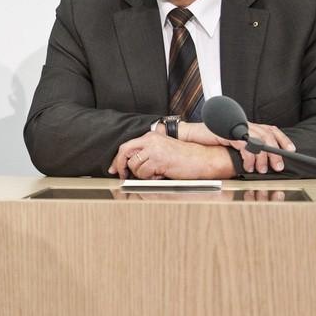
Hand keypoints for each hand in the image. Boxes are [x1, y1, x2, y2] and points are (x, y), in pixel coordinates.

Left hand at [109, 131, 233, 179]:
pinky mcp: (158, 160)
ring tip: (156, 173)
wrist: (202, 159)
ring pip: (134, 166)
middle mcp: (150, 140)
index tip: (114, 169)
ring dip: (142, 175)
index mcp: (150, 136)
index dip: (117, 159)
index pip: (126, 146)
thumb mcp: (162, 149)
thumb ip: (147, 152)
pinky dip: (150, 178)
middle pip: (125, 153)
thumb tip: (130, 164)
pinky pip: (144, 173)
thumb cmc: (184, 157)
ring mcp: (154, 150)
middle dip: (121, 167)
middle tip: (124, 176)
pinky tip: (161, 175)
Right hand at [179, 121, 295, 173]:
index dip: (282, 139)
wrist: (191, 135)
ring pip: (259, 141)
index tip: (291, 150)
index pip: (270, 129)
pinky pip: (245, 146)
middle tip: (278, 166)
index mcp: (247, 126)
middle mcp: (243, 125)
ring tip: (262, 169)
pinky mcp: (228, 133)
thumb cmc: (210, 141)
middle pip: (268, 135)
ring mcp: (235, 128)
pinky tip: (248, 167)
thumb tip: (261, 159)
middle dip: (276, 152)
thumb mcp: (232, 144)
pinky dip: (249, 158)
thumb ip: (246, 147)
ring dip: (263, 158)